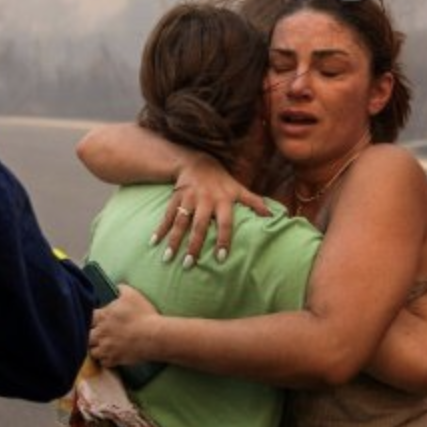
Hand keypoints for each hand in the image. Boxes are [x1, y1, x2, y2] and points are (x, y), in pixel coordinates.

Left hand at [88, 283, 159, 367]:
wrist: (154, 335)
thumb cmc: (143, 314)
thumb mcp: (132, 295)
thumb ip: (121, 289)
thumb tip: (116, 286)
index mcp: (103, 317)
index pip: (87, 317)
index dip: (91, 319)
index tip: (95, 320)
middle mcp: (101, 333)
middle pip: (86, 336)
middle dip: (90, 335)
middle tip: (97, 334)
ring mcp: (106, 348)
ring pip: (92, 351)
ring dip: (95, 348)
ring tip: (101, 346)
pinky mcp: (114, 359)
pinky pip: (103, 363)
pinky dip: (105, 360)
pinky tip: (110, 356)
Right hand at [153, 156, 269, 266]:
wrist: (198, 161)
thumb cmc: (222, 181)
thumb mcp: (240, 189)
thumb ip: (255, 202)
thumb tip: (273, 216)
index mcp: (223, 200)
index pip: (225, 223)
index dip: (223, 240)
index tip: (220, 258)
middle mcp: (205, 200)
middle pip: (199, 226)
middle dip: (194, 245)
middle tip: (189, 265)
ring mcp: (188, 198)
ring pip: (180, 221)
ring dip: (173, 240)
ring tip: (168, 258)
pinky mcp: (176, 197)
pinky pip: (167, 214)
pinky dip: (160, 228)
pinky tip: (153, 243)